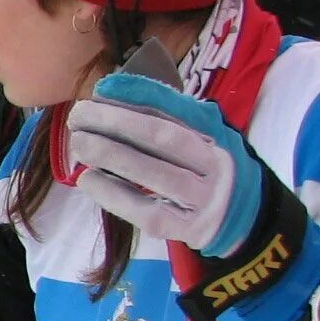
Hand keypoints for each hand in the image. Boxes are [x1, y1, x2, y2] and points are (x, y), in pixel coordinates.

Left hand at [66, 72, 260, 255]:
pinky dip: (114, 195)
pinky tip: (88, 179)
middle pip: (167, 139)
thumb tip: (110, 92)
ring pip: (158, 175)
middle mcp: (215, 165)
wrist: (239, 218)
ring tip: (79, 142)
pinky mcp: (187, 229)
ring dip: (113, 156)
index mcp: (215, 136)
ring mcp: (204, 199)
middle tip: (79, 115)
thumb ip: (164, 116)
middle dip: (119, 123)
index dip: (141, 98)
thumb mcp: (197, 138)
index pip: (178, 111)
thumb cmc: (202, 170)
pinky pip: (147, 212)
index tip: (101, 91)